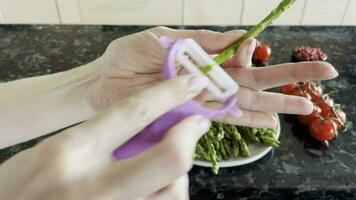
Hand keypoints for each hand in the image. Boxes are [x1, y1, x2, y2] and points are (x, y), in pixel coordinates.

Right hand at [0, 74, 208, 199]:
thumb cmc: (23, 185)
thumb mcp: (53, 149)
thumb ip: (100, 136)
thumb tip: (149, 124)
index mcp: (69, 151)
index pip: (132, 113)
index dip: (167, 94)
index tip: (190, 83)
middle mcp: (94, 186)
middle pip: (169, 157)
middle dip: (189, 135)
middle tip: (196, 122)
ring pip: (174, 191)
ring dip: (179, 170)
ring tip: (172, 156)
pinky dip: (168, 191)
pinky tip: (159, 183)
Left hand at [87, 26, 337, 127]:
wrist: (103, 83)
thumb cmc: (128, 57)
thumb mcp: (163, 38)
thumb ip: (199, 39)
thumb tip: (235, 36)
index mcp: (201, 54)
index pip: (238, 54)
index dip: (252, 51)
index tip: (256, 48)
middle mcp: (206, 77)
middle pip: (251, 77)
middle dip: (285, 77)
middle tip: (322, 75)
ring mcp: (201, 98)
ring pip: (244, 100)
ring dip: (274, 103)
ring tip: (306, 105)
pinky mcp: (191, 114)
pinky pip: (222, 117)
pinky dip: (246, 119)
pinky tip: (268, 123)